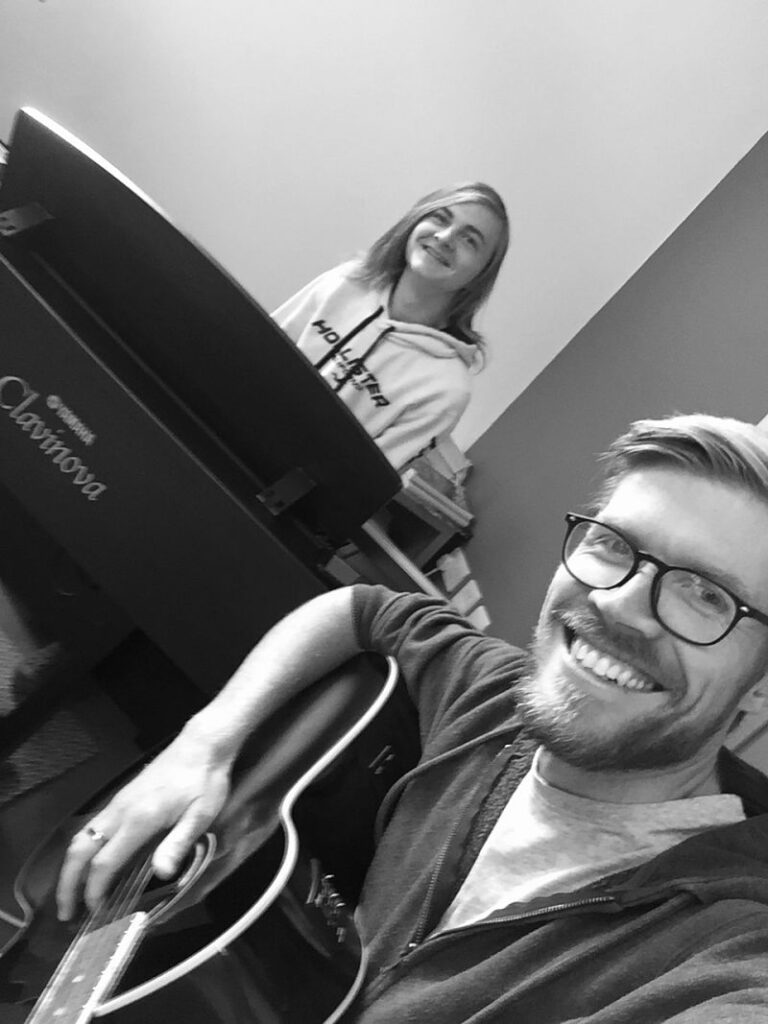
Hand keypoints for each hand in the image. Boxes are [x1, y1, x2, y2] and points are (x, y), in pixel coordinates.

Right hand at [56, 730, 231, 920]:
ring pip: (81, 837)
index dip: (95, 891)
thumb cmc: (204, 780)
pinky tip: (91, 864)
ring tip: (71, 895)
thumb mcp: (201, 814)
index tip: (95, 915)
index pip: (104, 862)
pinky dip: (82, 851)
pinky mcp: (122, 798)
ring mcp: (118, 803)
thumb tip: (161, 875)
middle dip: (68, 884)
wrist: (202, 744)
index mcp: (138, 819)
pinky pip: (92, 827)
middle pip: (79, 850)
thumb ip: (179, 843)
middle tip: (66, 914)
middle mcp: (120, 811)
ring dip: (71, 868)